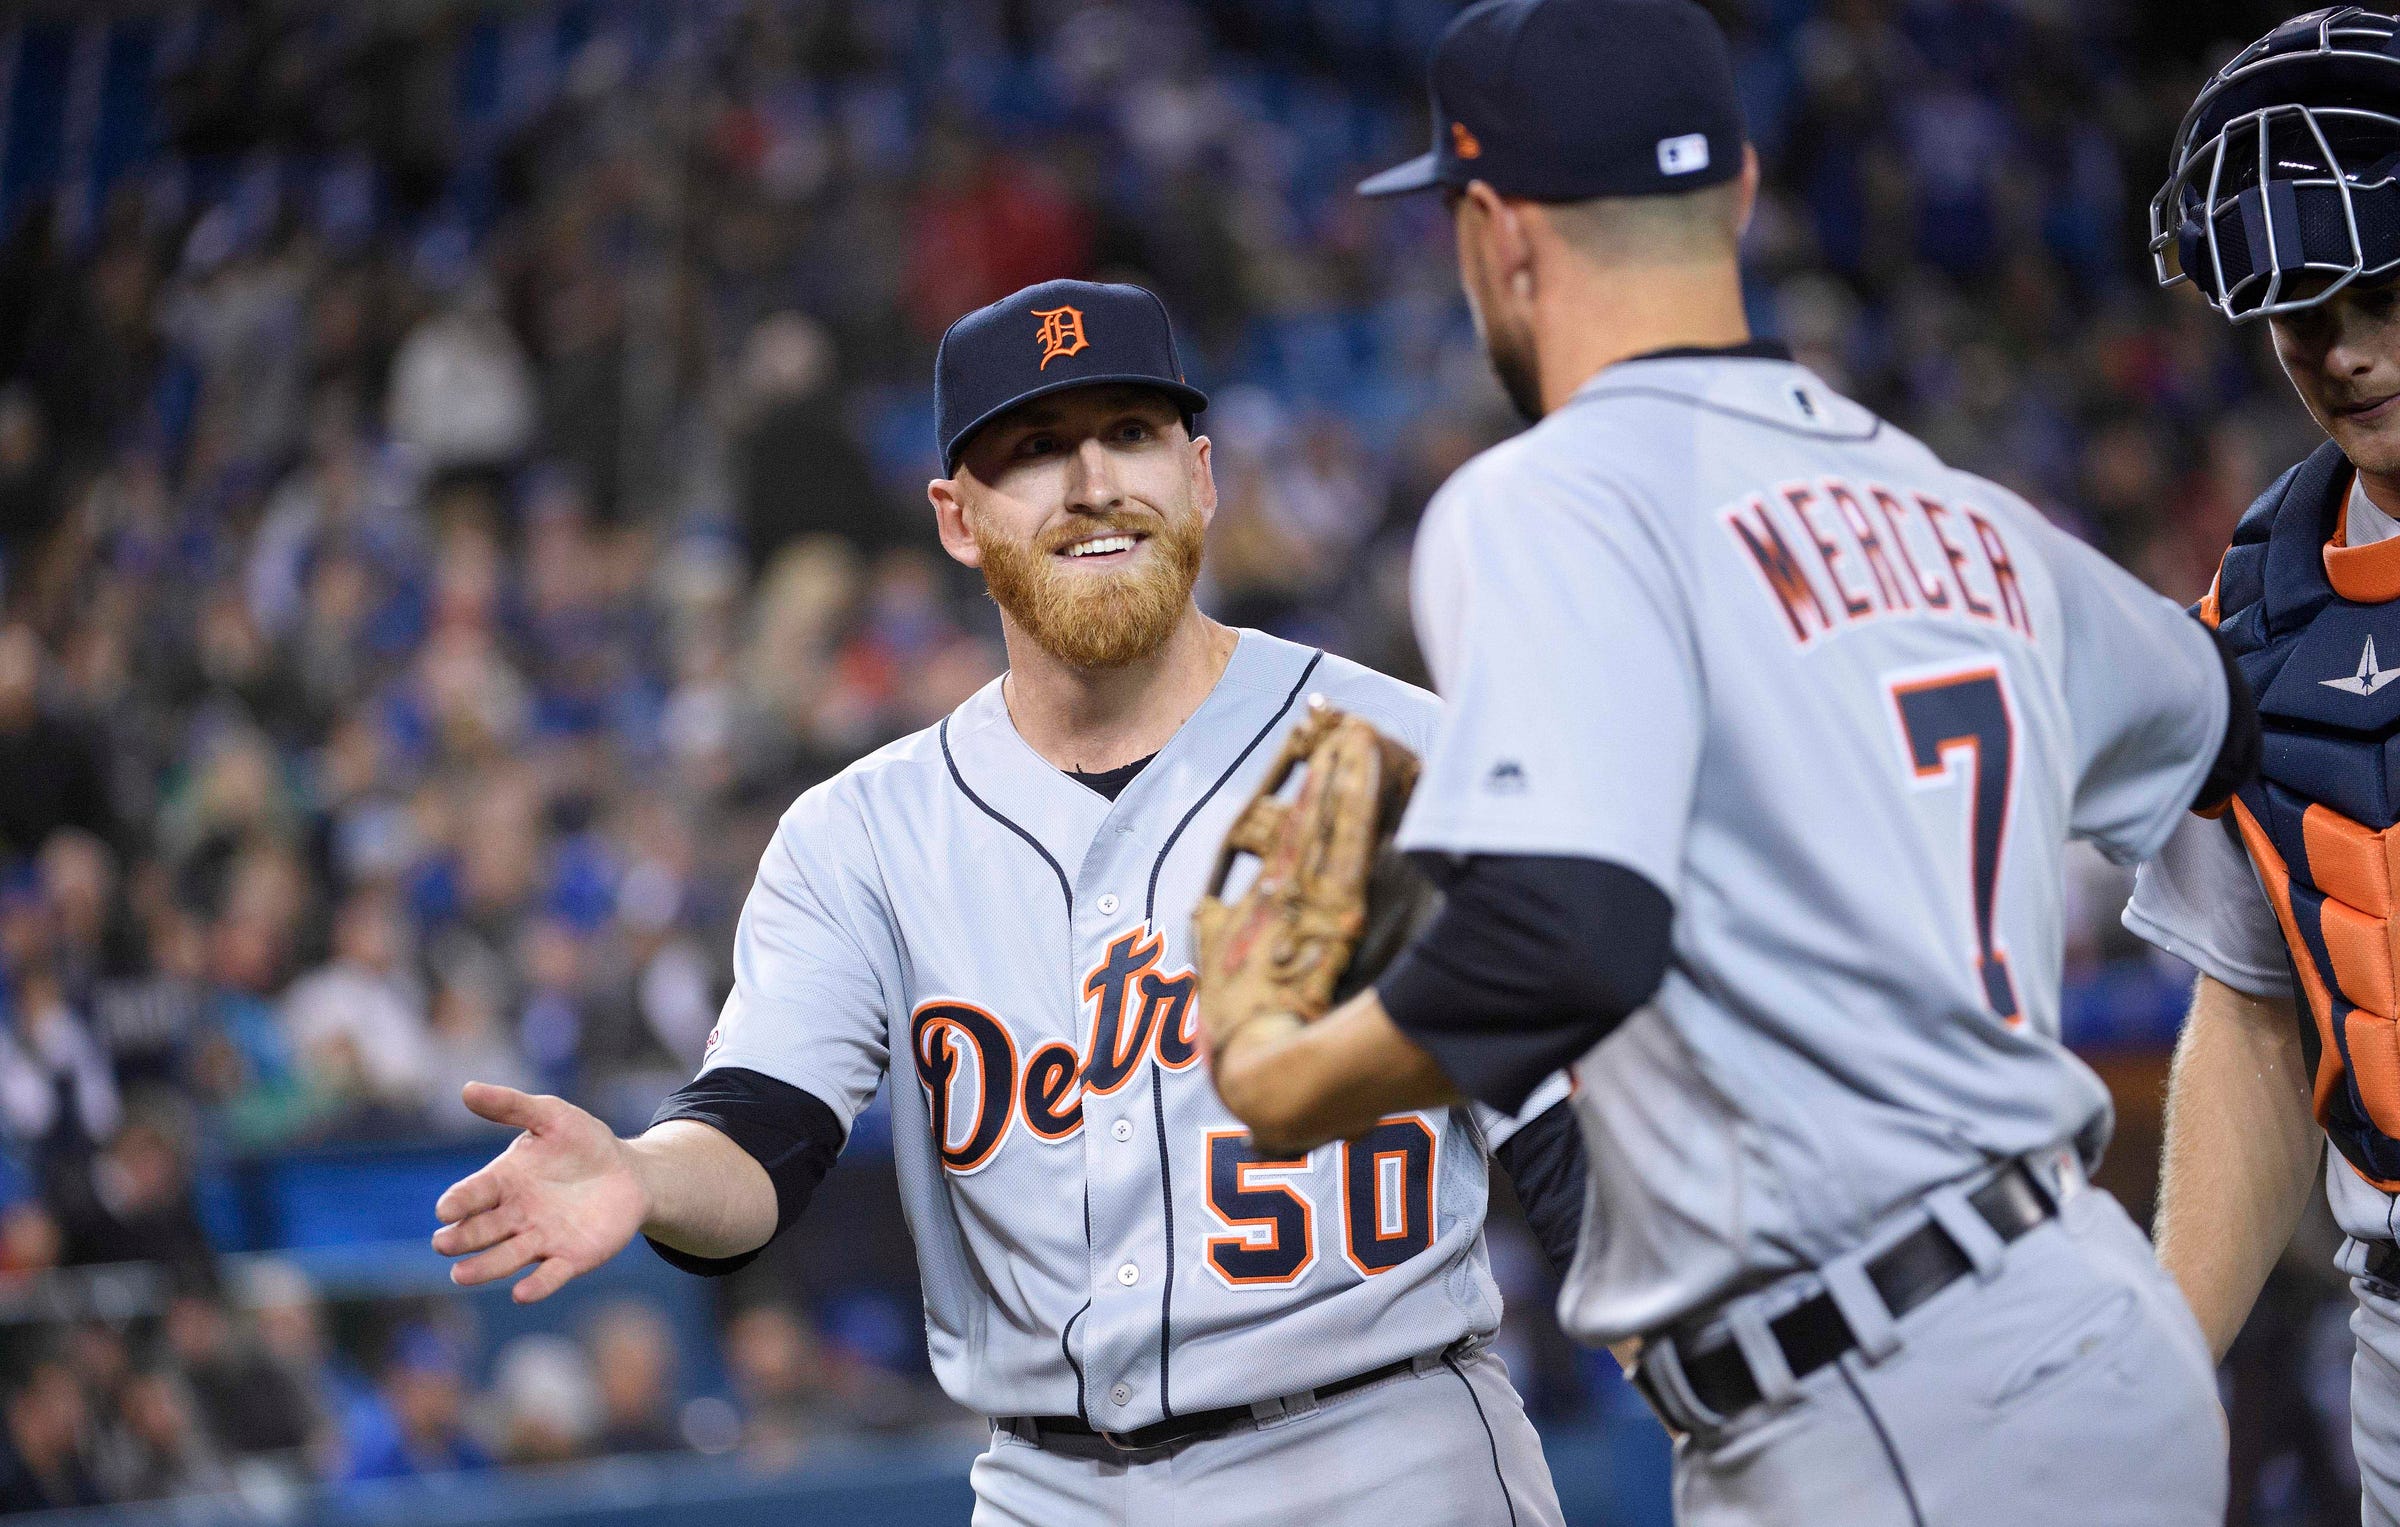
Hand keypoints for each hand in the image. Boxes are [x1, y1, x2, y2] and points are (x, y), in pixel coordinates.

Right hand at [431, 1082, 649, 1303]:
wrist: (628, 1172)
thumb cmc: (582, 1143)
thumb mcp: (551, 1116)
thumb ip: (511, 1106)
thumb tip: (466, 1089)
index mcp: (504, 1181)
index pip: (473, 1193)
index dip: (458, 1202)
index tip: (445, 1209)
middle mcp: (515, 1215)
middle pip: (481, 1230)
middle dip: (461, 1238)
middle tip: (444, 1244)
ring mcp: (540, 1239)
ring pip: (506, 1258)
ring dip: (484, 1267)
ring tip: (461, 1274)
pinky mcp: (569, 1258)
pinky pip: (549, 1276)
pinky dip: (536, 1285)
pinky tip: (521, 1293)